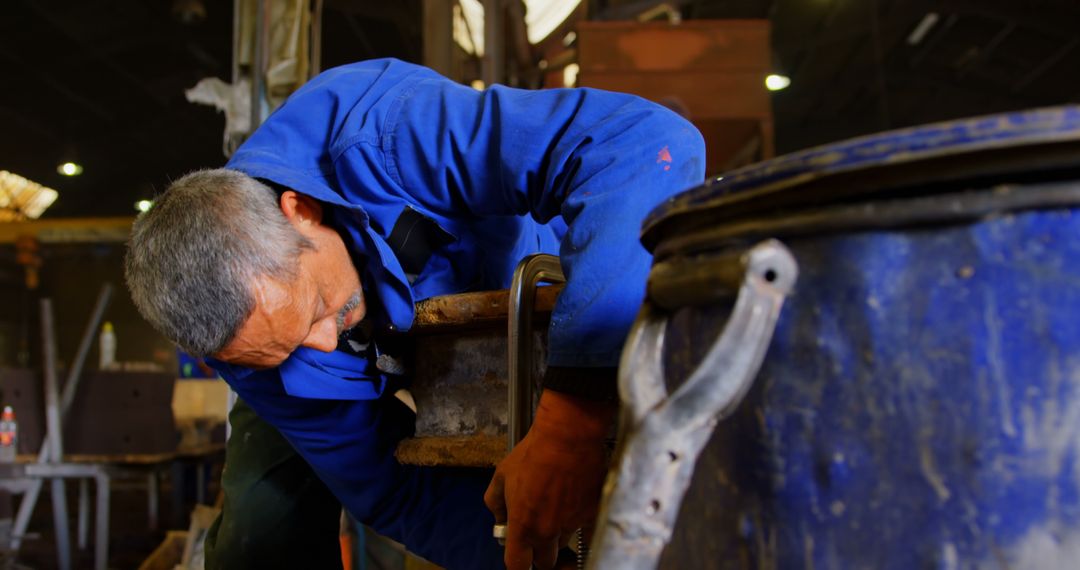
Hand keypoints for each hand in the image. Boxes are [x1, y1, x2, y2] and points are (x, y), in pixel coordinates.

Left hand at [484, 390, 614, 569]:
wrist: (567, 436)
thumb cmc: (533, 452)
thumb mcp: (502, 475)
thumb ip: (495, 502)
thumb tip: (499, 518)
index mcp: (523, 525)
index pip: (517, 565)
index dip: (518, 563)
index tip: (520, 557)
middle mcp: (547, 531)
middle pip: (545, 561)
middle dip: (540, 551)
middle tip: (539, 531)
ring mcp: (572, 524)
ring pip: (564, 543)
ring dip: (559, 534)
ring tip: (557, 507)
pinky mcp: (592, 514)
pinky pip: (586, 530)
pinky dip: (580, 523)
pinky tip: (575, 504)